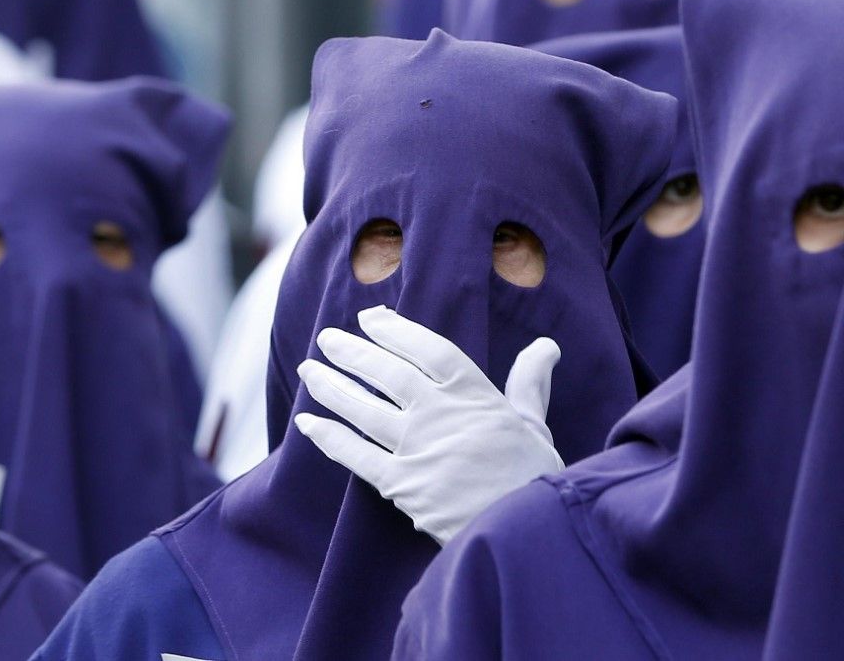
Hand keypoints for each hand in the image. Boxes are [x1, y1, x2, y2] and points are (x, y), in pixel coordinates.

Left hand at [294, 306, 563, 544]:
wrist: (524, 534)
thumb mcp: (534, 425)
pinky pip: (356, 455)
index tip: (370, 318)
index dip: (396, 330)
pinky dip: (329, 437)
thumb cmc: (533, 478)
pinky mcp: (401, 484)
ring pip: (363, 408)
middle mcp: (439, 415)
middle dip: (352, 352)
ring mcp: (417, 448)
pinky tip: (307, 422)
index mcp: (474, 395)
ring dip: (331, 387)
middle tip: (326, 338)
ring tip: (308, 369)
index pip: (428, 349)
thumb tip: (545, 347)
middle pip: (387, 373)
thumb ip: (528, 384)